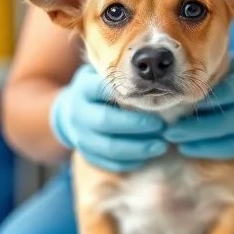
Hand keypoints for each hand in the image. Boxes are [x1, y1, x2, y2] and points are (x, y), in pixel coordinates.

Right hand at [50, 64, 166, 170]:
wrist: (71, 113)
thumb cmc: (99, 91)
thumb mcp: (103, 75)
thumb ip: (121, 74)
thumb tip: (160, 71)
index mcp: (84, 88)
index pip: (101, 88)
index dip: (125, 93)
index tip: (151, 96)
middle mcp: (78, 112)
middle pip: (105, 121)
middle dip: (136, 126)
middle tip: (162, 126)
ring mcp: (80, 135)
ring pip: (107, 146)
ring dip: (137, 148)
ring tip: (162, 146)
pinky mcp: (85, 154)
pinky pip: (107, 163)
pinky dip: (129, 162)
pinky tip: (147, 157)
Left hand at [163, 60, 233, 158]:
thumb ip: (214, 68)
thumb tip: (179, 62)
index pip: (221, 93)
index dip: (199, 99)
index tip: (177, 102)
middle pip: (219, 121)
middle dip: (191, 126)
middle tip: (167, 129)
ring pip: (220, 137)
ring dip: (192, 138)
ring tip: (170, 136)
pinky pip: (224, 150)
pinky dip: (202, 150)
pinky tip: (184, 147)